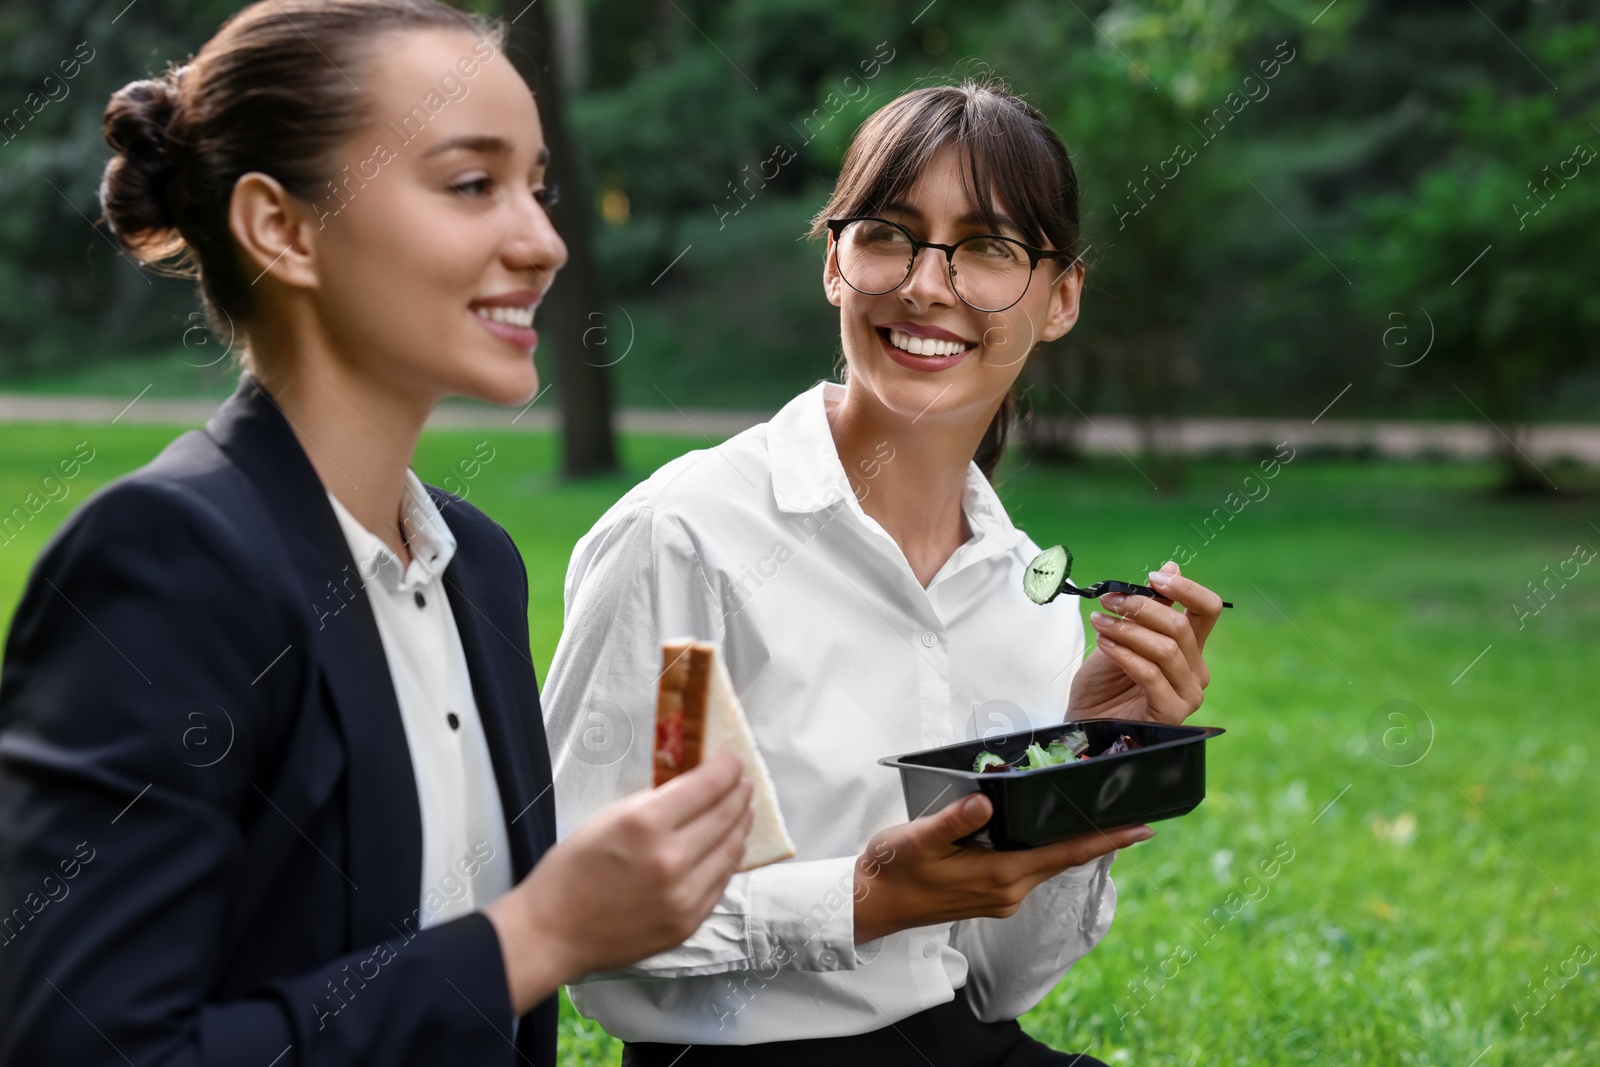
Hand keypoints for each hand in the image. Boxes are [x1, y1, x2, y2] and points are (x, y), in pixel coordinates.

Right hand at [485, 753, 752, 1013]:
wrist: (553, 932)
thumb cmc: (571, 871)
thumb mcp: (609, 817)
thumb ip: (655, 803)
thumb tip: (693, 788)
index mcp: (645, 824)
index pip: (706, 787)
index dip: (726, 770)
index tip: (733, 762)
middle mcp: (671, 859)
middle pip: (725, 816)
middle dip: (738, 795)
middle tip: (743, 783)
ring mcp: (683, 895)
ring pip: (730, 851)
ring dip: (740, 826)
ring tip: (742, 812)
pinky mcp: (687, 922)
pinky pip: (720, 883)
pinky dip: (727, 860)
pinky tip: (727, 848)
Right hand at [852, 792, 1151, 943]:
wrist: (872, 905)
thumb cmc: (893, 869)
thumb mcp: (918, 840)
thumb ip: (954, 821)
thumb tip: (987, 804)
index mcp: (998, 876)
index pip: (1063, 854)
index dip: (1104, 840)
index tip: (1141, 829)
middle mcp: (1008, 891)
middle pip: (1064, 859)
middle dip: (1099, 838)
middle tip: (1134, 814)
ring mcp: (1000, 897)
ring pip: (1047, 864)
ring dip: (1072, 843)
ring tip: (1098, 818)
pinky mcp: (990, 895)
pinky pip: (1030, 868)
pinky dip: (1047, 849)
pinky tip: (1049, 832)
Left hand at [1068, 561, 1223, 724]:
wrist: (1085, 722)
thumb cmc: (1104, 682)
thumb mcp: (1121, 636)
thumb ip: (1147, 609)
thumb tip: (1170, 567)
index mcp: (1190, 647)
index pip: (1208, 610)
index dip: (1186, 589)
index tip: (1153, 577)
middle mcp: (1195, 671)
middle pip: (1181, 627)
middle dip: (1142, 607)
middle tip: (1108, 599)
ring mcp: (1187, 695)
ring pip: (1166, 649)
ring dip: (1128, 630)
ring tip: (1099, 621)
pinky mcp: (1171, 714)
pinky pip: (1151, 675)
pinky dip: (1125, 654)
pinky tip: (1105, 644)